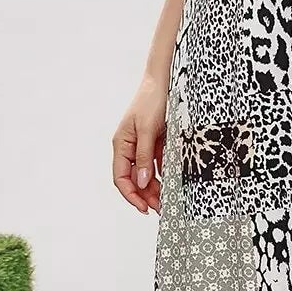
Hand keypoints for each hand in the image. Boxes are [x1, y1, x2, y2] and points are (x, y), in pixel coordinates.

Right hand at [113, 74, 167, 212]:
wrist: (164, 81)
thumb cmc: (152, 101)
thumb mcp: (148, 130)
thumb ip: (144, 157)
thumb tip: (140, 182)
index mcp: (121, 144)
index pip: (121, 177)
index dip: (131, 195)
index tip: (144, 208)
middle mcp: (129, 147)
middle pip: (134, 179)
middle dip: (145, 196)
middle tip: (161, 208)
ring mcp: (143, 146)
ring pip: (145, 174)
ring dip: (154, 189)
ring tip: (166, 201)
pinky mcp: (155, 143)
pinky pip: (157, 165)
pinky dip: (163, 175)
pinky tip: (171, 184)